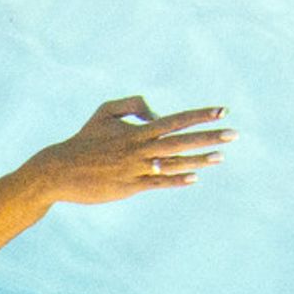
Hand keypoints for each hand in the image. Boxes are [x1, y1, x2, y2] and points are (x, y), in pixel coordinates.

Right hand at [27, 96, 236, 203]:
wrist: (58, 170)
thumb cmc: (83, 140)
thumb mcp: (104, 112)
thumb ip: (133, 105)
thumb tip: (156, 114)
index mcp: (135, 131)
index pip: (175, 120)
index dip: (200, 115)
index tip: (223, 111)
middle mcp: (139, 149)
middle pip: (180, 141)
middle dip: (209, 136)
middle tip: (234, 134)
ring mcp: (135, 169)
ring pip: (173, 163)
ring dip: (199, 159)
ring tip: (222, 157)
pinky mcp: (128, 187)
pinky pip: (157, 183)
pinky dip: (177, 180)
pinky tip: (195, 178)